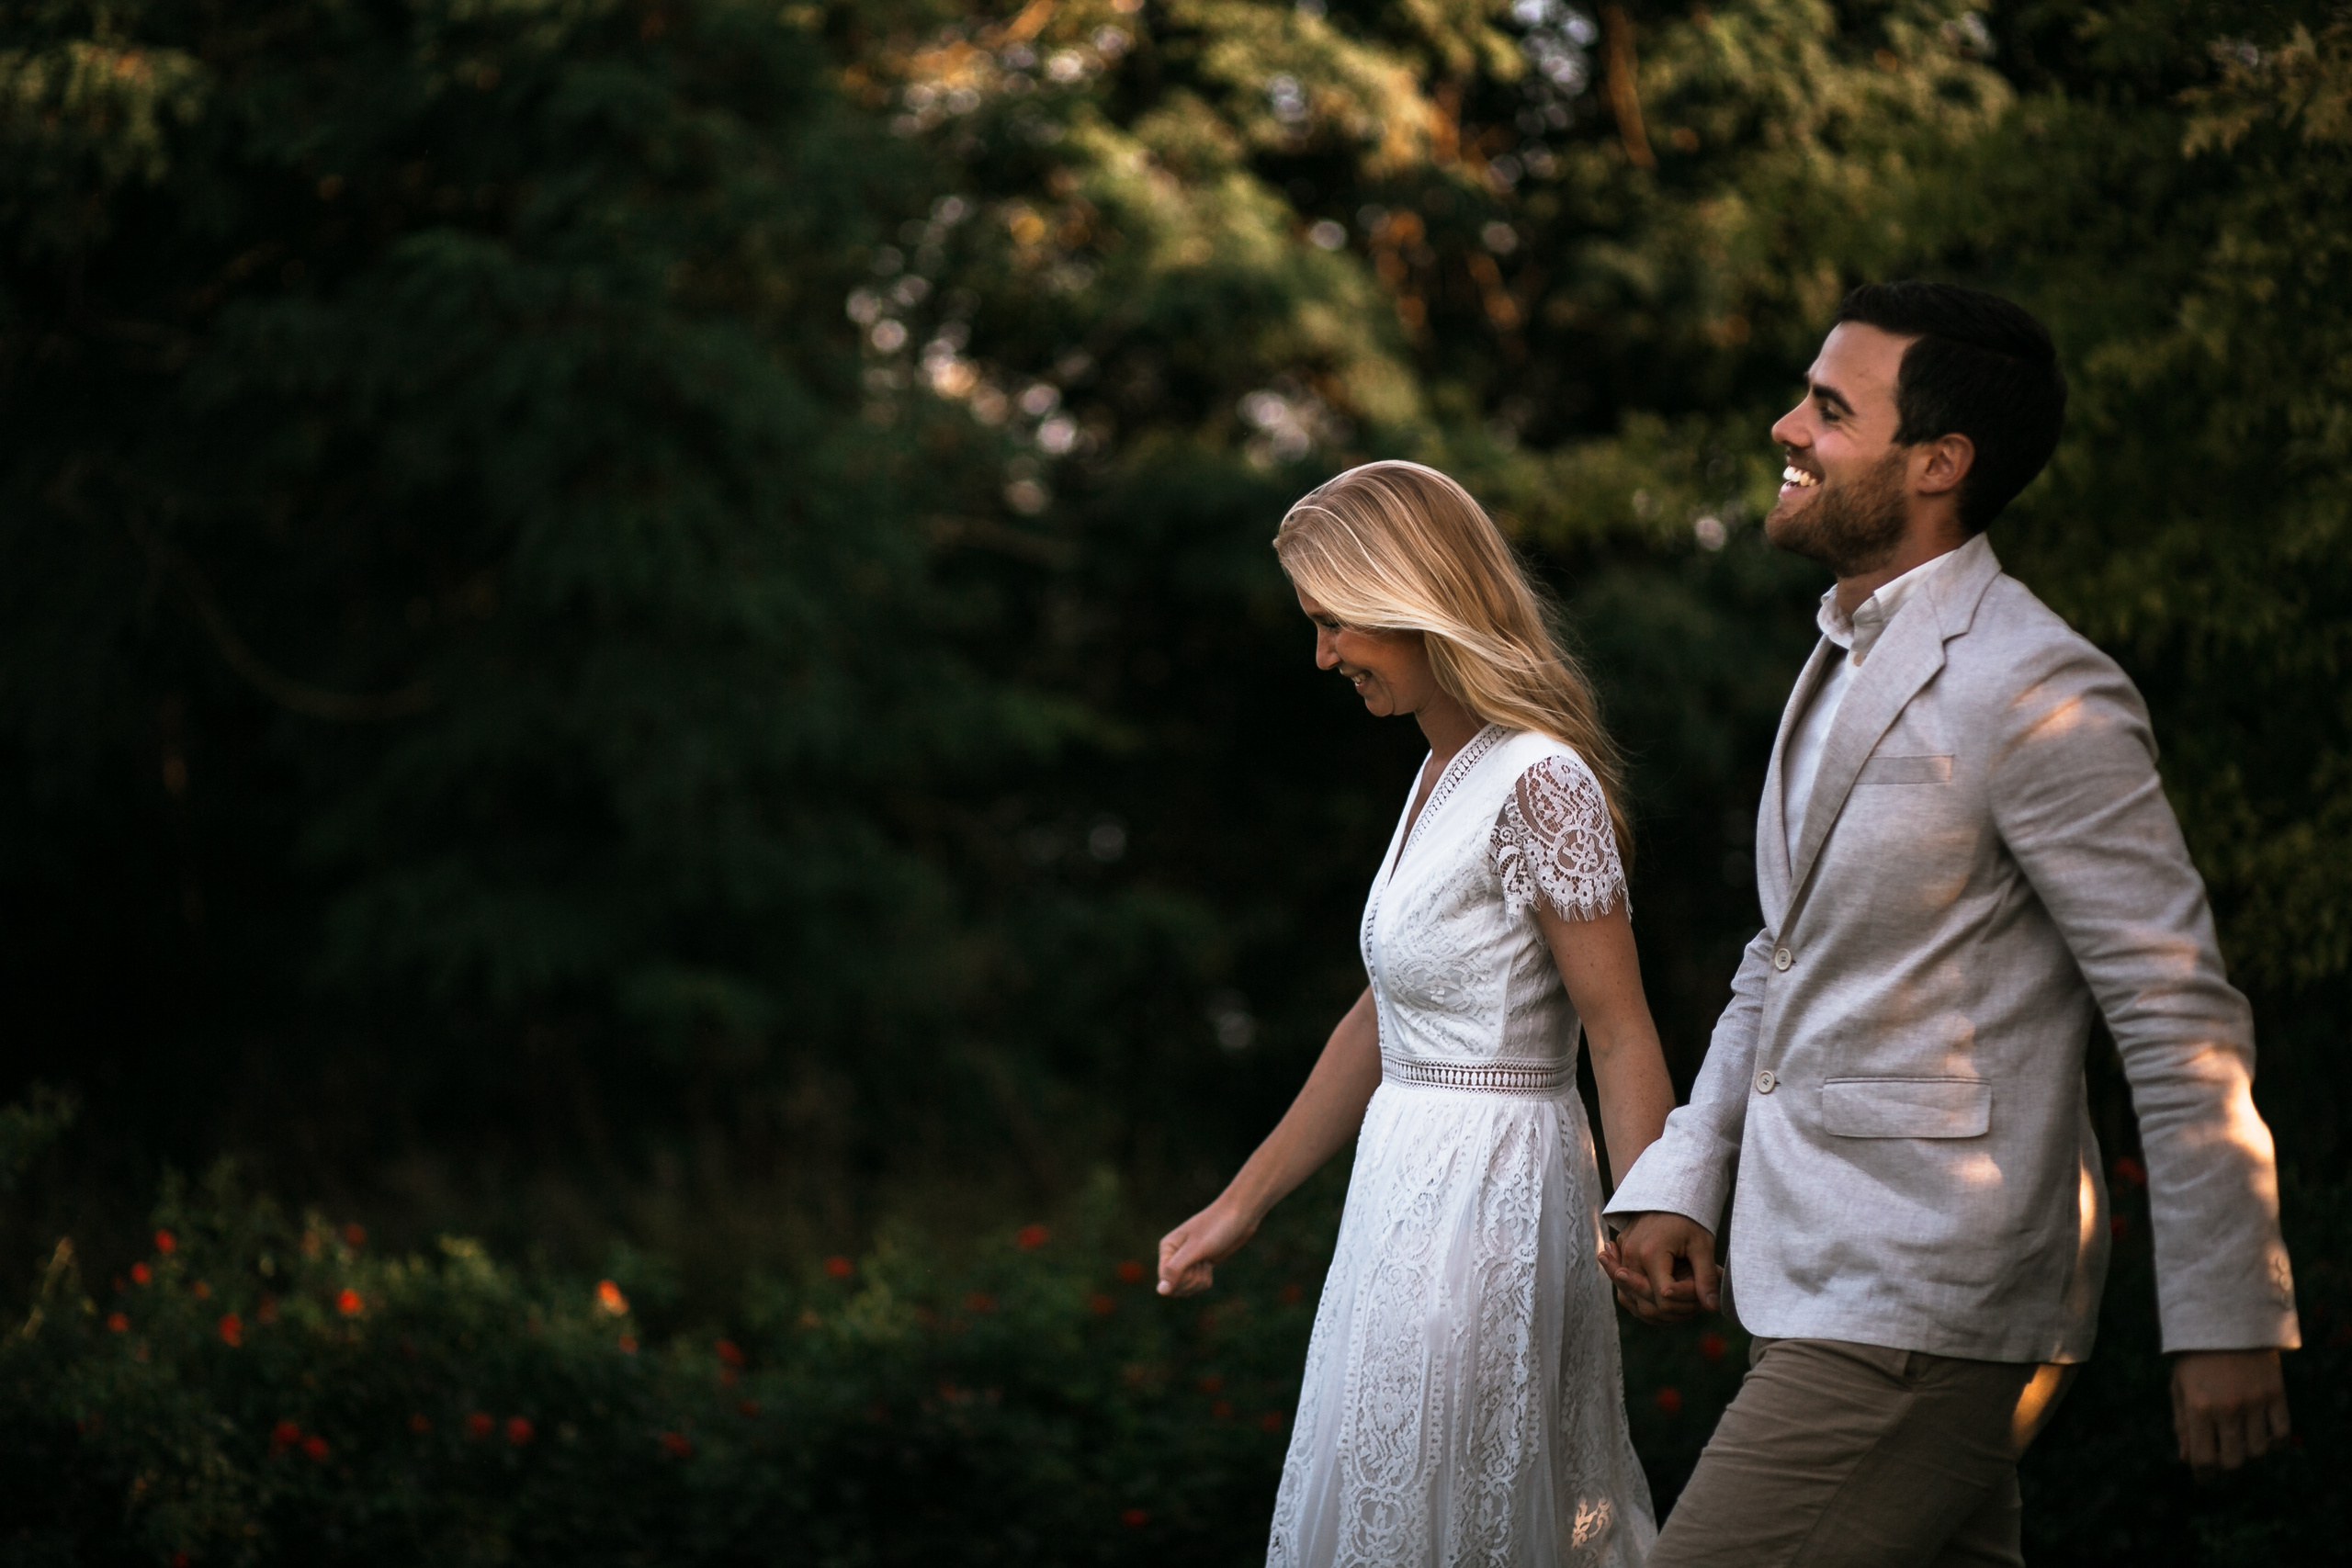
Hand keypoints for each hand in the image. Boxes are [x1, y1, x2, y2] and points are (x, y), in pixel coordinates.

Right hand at [1157, 1197, 1259, 1296]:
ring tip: (1207, 1261)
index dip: (1181, 1280)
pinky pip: (1197, 1284)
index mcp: (1167, 1248)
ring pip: (1186, 1287)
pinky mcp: (1198, 1264)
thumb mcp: (1196, 1249)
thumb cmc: (1217, 1227)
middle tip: (1203, 1262)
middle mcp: (1173, 1255)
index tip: (1195, 1265)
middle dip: (1192, 1280)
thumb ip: (1175, 1269)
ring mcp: (1186, 1260)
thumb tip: (1160, 1292)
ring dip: (1200, 1280)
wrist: (1240, 1215)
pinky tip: (1210, 1263)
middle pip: (1175, 1287)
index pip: (1165, 1281)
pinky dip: (1206, 1278)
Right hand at [1605, 1211, 1720, 1322]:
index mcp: (1651, 1253)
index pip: (1665, 1298)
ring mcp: (1623, 1258)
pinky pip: (1625, 1292)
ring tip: (1682, 1306)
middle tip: (1697, 1304)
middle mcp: (1631, 1258)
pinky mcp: (1621, 1258)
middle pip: (1648, 1304)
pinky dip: (1643, 1302)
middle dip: (1675, 1311)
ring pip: (1633, 1302)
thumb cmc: (1687, 1219)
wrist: (1665, 1193)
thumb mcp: (1702, 1246)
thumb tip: (1713, 1307)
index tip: (1702, 1294)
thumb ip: (1706, 1277)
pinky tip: (1660, 1304)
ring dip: (1658, 1311)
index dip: (1686, 1303)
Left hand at [2172, 1349, 2289, 1476]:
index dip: (2203, 1475)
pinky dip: (2274, 1442)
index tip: (2204, 1478)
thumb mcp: (2179, 1387)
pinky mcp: (2276, 1395)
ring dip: (2249, 1451)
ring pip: (2258, 1451)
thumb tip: (2188, 1460)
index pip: (2203, 1459)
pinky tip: (2263, 1435)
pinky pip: (2282, 1434)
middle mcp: (2227, 1408)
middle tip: (2221, 1456)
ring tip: (2239, 1438)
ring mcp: (2254, 1402)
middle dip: (2225, 1464)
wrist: (2225, 1320)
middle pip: (2233, 1461)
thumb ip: (2182, 1424)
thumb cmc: (2195, 1356)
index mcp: (2197, 1406)